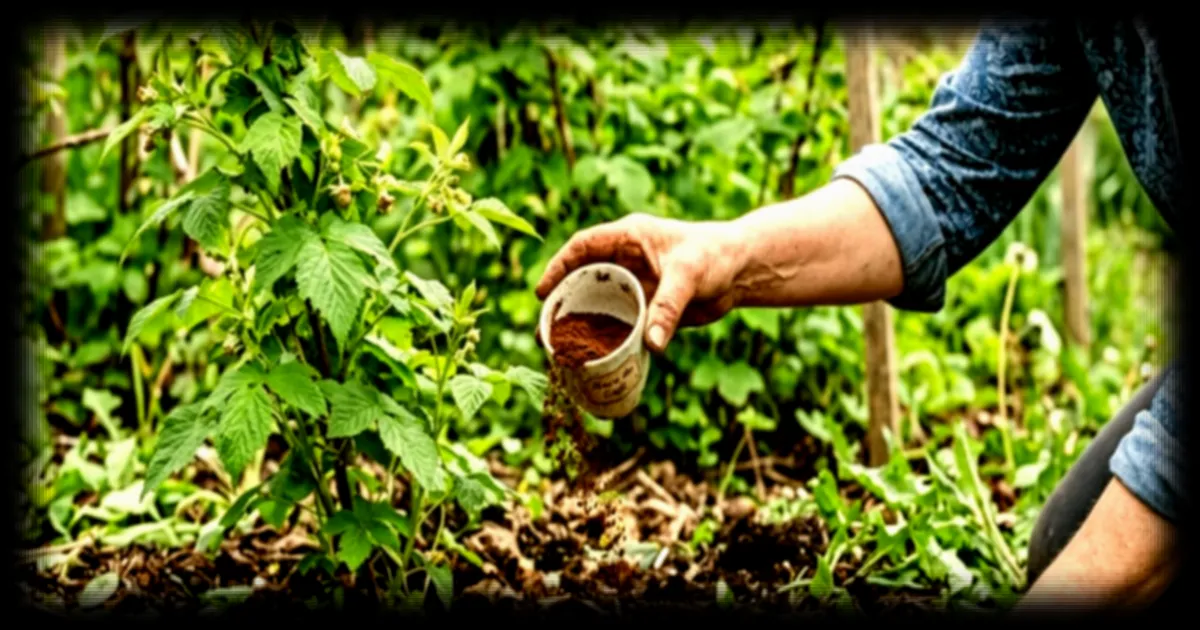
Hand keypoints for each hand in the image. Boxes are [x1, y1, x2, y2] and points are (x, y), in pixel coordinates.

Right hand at [535, 213, 745, 352]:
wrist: (741, 271)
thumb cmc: (714, 256)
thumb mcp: (689, 275)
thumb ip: (669, 306)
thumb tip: (652, 343)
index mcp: (627, 238)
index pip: (582, 248)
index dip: (558, 267)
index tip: (543, 292)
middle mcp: (624, 261)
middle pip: (581, 280)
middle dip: (561, 305)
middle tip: (543, 332)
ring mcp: (633, 286)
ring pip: (597, 306)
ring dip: (579, 327)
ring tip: (558, 351)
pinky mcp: (645, 308)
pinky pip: (619, 325)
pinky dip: (605, 340)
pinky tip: (593, 360)